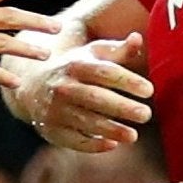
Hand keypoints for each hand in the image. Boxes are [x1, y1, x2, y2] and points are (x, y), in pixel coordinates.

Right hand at [15, 34, 151, 152]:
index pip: (104, 72)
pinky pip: (73, 140)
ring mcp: (56, 109)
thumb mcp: (93, 54)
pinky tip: (113, 145)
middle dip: (122, 107)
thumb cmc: (75, 68)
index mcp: (76, 65)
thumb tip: (137, 38)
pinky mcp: (52, 130)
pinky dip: (92, 145)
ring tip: (134, 135)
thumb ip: (118, 50)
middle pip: (95, 97)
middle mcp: (64, 86)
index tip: (149, 90)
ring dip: (110, 129)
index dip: (127, 80)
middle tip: (146, 114)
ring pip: (85, 121)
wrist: (33, 85)